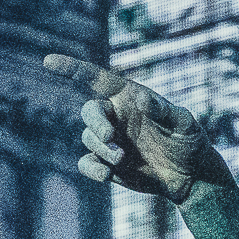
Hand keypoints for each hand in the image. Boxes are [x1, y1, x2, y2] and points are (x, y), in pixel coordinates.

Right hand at [42, 54, 222, 199]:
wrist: (190, 176)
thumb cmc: (190, 142)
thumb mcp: (185, 124)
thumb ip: (165, 111)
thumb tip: (141, 99)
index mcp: (129, 97)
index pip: (96, 79)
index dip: (71, 68)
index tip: (48, 62)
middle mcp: (115, 116)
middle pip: (90, 111)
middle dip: (96, 123)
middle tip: (109, 137)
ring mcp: (110, 140)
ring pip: (89, 138)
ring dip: (102, 149)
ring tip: (122, 159)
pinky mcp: (108, 164)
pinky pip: (87, 163)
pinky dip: (91, 169)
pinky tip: (105, 175)